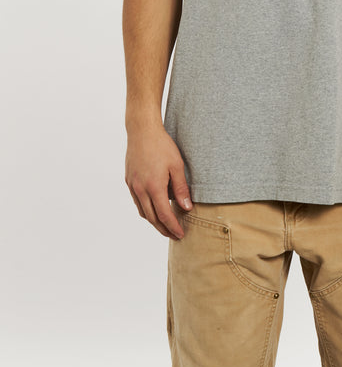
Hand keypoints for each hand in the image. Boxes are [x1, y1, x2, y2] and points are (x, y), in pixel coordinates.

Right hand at [125, 123, 192, 239]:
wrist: (142, 131)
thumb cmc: (162, 146)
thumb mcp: (177, 165)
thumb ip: (181, 188)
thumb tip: (186, 208)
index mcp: (154, 187)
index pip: (164, 215)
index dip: (173, 227)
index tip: (181, 234)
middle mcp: (140, 190)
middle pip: (152, 218)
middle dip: (163, 229)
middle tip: (174, 235)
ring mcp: (133, 186)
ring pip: (142, 211)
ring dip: (154, 221)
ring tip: (165, 225)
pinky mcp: (129, 180)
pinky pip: (137, 201)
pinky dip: (146, 209)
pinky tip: (154, 208)